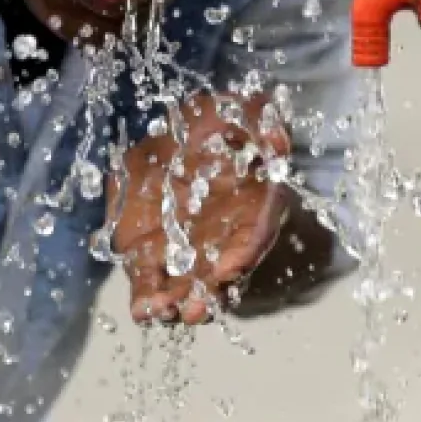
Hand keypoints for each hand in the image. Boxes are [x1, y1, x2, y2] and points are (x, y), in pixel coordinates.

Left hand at [108, 91, 291, 324]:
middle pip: (219, 273)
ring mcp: (186, 249)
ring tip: (162, 311)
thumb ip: (258, 118)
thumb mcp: (235, 110)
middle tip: (193, 309)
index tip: (230, 267)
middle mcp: (221, 236)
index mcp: (250, 204)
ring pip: (188, 285)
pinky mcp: (152, 254)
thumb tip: (275, 140)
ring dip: (178, 302)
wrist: (166, 135)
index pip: (253, 232)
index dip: (243, 252)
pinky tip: (144, 308)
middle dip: (207, 292)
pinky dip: (149, 297)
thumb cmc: (208, 124)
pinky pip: (153, 281)